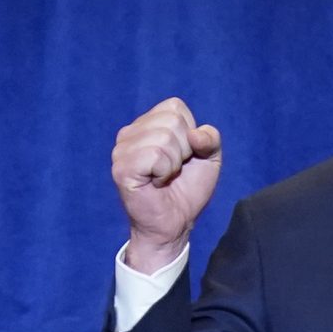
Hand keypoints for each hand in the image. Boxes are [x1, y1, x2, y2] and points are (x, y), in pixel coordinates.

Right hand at [111, 97, 222, 271]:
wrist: (175, 224)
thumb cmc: (187, 191)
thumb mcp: (209, 159)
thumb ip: (210, 138)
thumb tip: (195, 134)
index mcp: (147, 124)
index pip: (175, 107)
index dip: (190, 134)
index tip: (183, 156)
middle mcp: (130, 132)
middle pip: (171, 121)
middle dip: (184, 150)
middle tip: (173, 170)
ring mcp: (122, 149)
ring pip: (164, 138)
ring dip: (174, 164)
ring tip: (164, 177)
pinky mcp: (121, 168)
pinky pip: (154, 155)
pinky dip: (164, 172)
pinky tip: (156, 183)